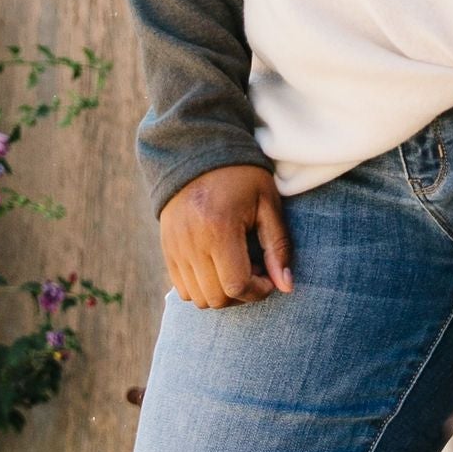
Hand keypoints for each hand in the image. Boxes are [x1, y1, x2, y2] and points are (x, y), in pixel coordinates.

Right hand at [161, 163, 292, 307]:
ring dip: (222, 293)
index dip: (258, 290)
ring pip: (197, 298)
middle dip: (242, 294)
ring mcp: (174, 247)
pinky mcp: (166, 249)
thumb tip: (286, 286)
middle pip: (217, 298)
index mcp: (219, 228)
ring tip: (236, 266)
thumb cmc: (241, 176)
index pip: (236, 285)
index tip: (269, 276)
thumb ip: (278, 247)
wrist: (197, 153)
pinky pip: (182, 289)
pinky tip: (217, 266)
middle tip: (255, 269)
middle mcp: (191, 242)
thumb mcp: (268, 204)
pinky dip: (202, 287)